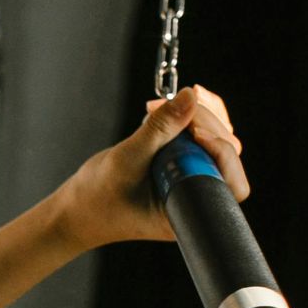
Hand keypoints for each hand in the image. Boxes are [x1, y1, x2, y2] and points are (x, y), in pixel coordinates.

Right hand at [51, 83, 247, 254]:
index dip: (221, 152)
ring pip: (215, 142)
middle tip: (172, 107)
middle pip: (226, 154)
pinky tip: (166, 110)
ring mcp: (189, 180)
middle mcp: (194, 196)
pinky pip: (198, 139)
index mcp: (187, 210)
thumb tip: (190, 97)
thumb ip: (160, 128)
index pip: (230, 183)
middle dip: (204, 123)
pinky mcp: (181, 166)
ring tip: (160, 107)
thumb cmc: (97, 199)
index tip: (194, 133)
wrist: (77, 210)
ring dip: (196, 117)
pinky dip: (187, 119)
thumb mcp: (126, 160)